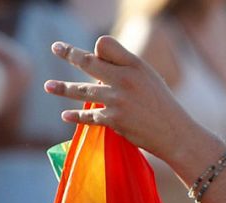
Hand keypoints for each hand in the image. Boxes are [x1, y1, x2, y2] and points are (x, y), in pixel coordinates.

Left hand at [45, 37, 221, 177]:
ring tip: (48, 86)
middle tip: (56, 48)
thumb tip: (96, 60)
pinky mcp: (114, 120)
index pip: (106, 45)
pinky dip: (75, 116)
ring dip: (63, 88)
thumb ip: (125, 68)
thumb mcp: (149, 79)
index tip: (93, 52)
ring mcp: (118, 100)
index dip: (98, 48)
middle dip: (69, 54)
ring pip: (82, 90)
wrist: (177, 135)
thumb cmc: (162, 106)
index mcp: (135, 65)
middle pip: (89, 61)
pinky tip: (65, 115)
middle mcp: (125, 78)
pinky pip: (89, 116)